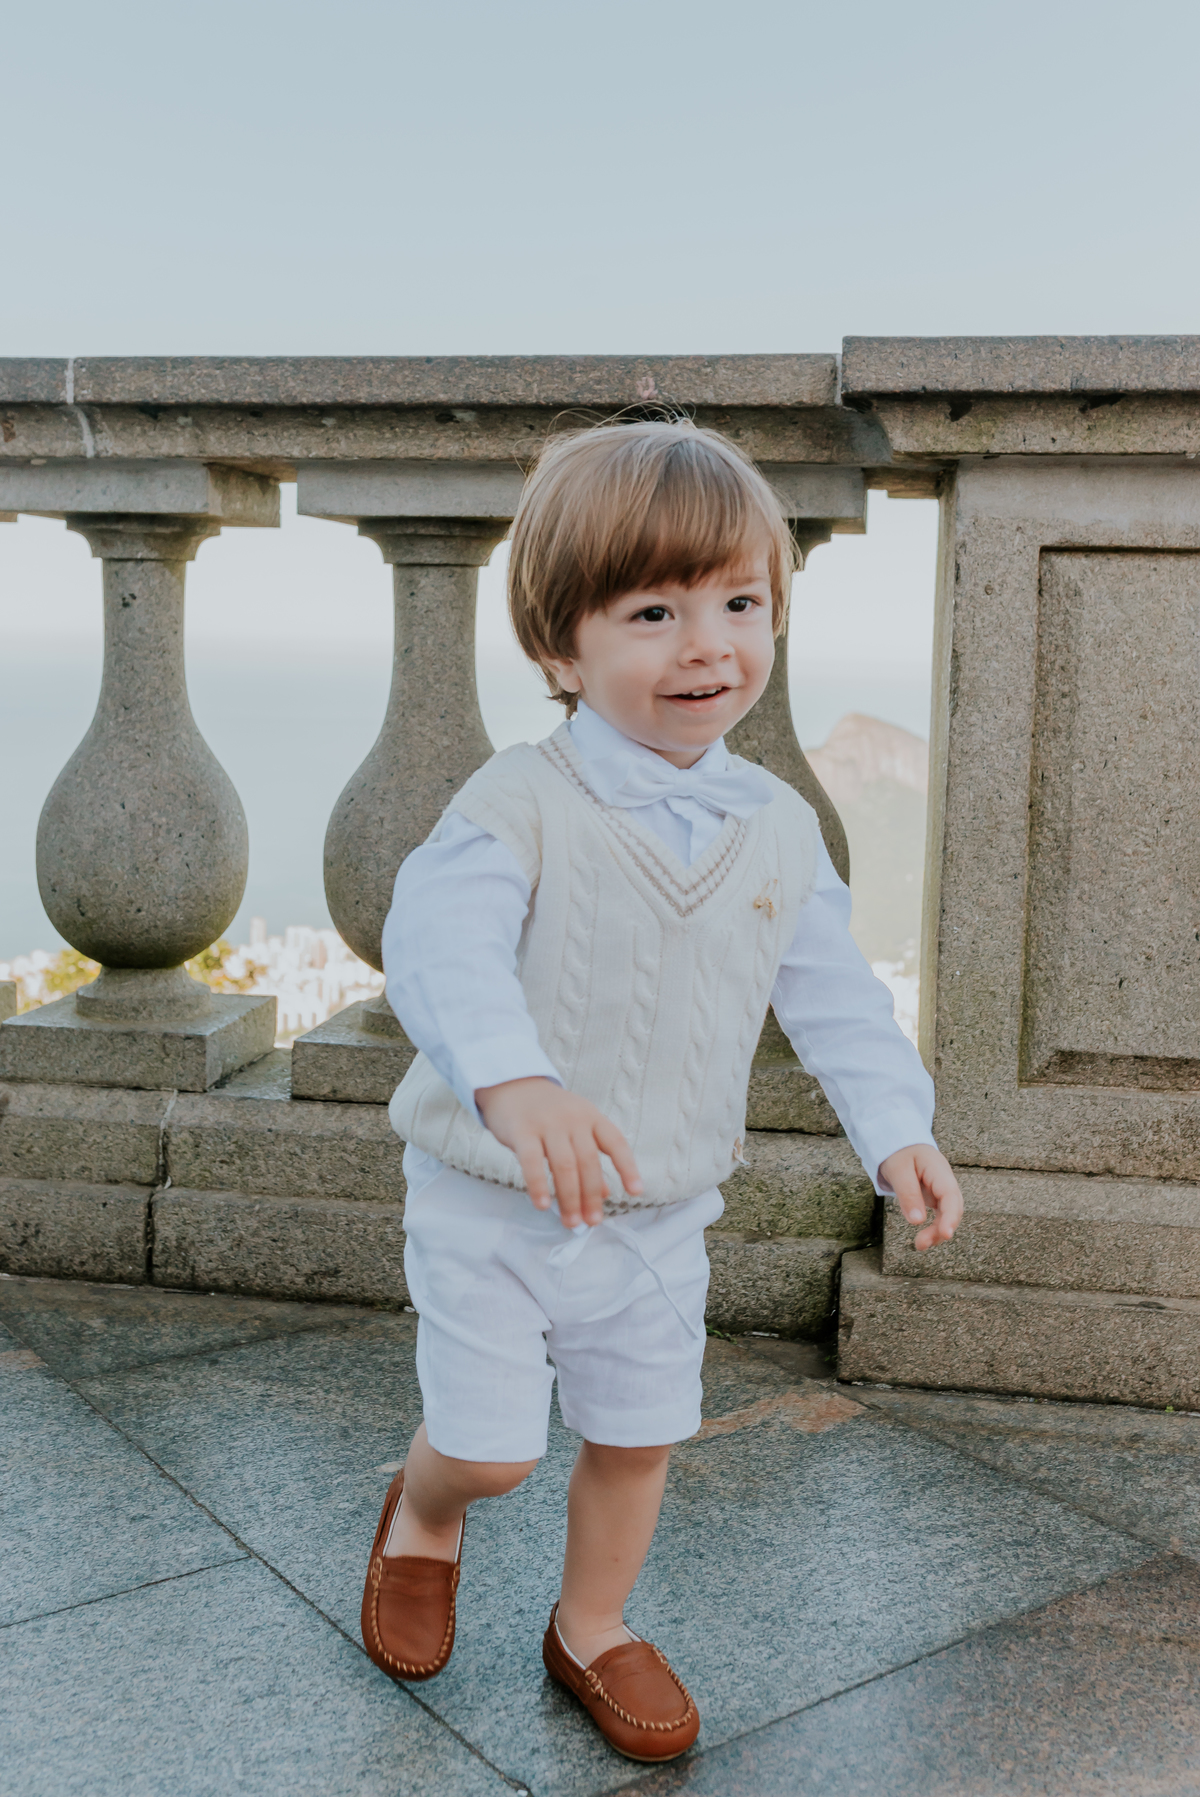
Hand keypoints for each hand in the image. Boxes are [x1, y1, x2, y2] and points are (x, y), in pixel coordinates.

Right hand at [475, 1077, 641, 1227]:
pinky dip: (538, 1185)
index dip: (628, 1167)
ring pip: (564, 1165)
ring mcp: (547, 1123)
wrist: (511, 1083)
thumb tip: (607, 1193)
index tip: (636, 1192)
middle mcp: (573, 1118)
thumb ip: (590, 1157)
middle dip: (592, 1195)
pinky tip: (542, 1205)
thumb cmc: (547, 1112)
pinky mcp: (521, 1130)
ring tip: (572, 1222)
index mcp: (591, 1117)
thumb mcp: (575, 1127)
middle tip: (592, 1221)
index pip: (616, 1142)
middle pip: (588, 1161)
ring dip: (569, 1197)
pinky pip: (531, 1162)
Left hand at [877, 1144, 962, 1251]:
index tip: (946, 1233)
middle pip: (953, 1207)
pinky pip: (941, 1215)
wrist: (900, 1144)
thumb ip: (907, 1194)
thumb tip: (917, 1222)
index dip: (950, 1216)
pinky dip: (934, 1228)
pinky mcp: (936, 1197)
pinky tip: (925, 1239)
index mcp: (938, 1169)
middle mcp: (945, 1180)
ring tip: (920, 1245)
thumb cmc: (899, 1153)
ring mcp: (942, 1189)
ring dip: (937, 1232)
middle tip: (921, 1244)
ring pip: (948, 1214)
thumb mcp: (898, 1170)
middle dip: (942, 1228)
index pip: (950, 1194)